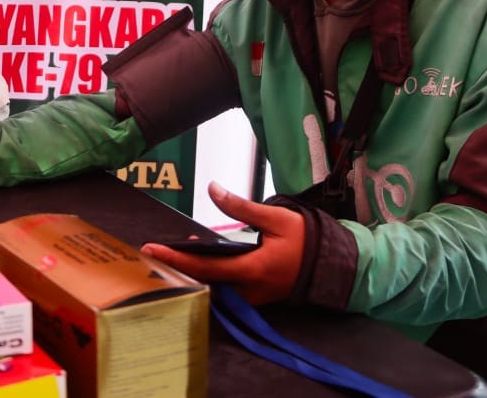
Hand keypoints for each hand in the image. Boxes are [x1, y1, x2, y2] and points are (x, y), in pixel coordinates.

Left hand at [140, 181, 304, 304]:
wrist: (334, 266)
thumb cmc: (306, 239)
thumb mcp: (276, 217)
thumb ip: (241, 206)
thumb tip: (213, 188)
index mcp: (253, 270)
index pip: (204, 268)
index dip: (175, 259)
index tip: (151, 249)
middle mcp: (249, 290)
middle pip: (203, 282)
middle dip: (177, 266)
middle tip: (158, 249)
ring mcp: (252, 298)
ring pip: (213, 288)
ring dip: (193, 271)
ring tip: (178, 250)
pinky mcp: (255, 298)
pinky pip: (225, 290)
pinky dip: (208, 275)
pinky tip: (201, 258)